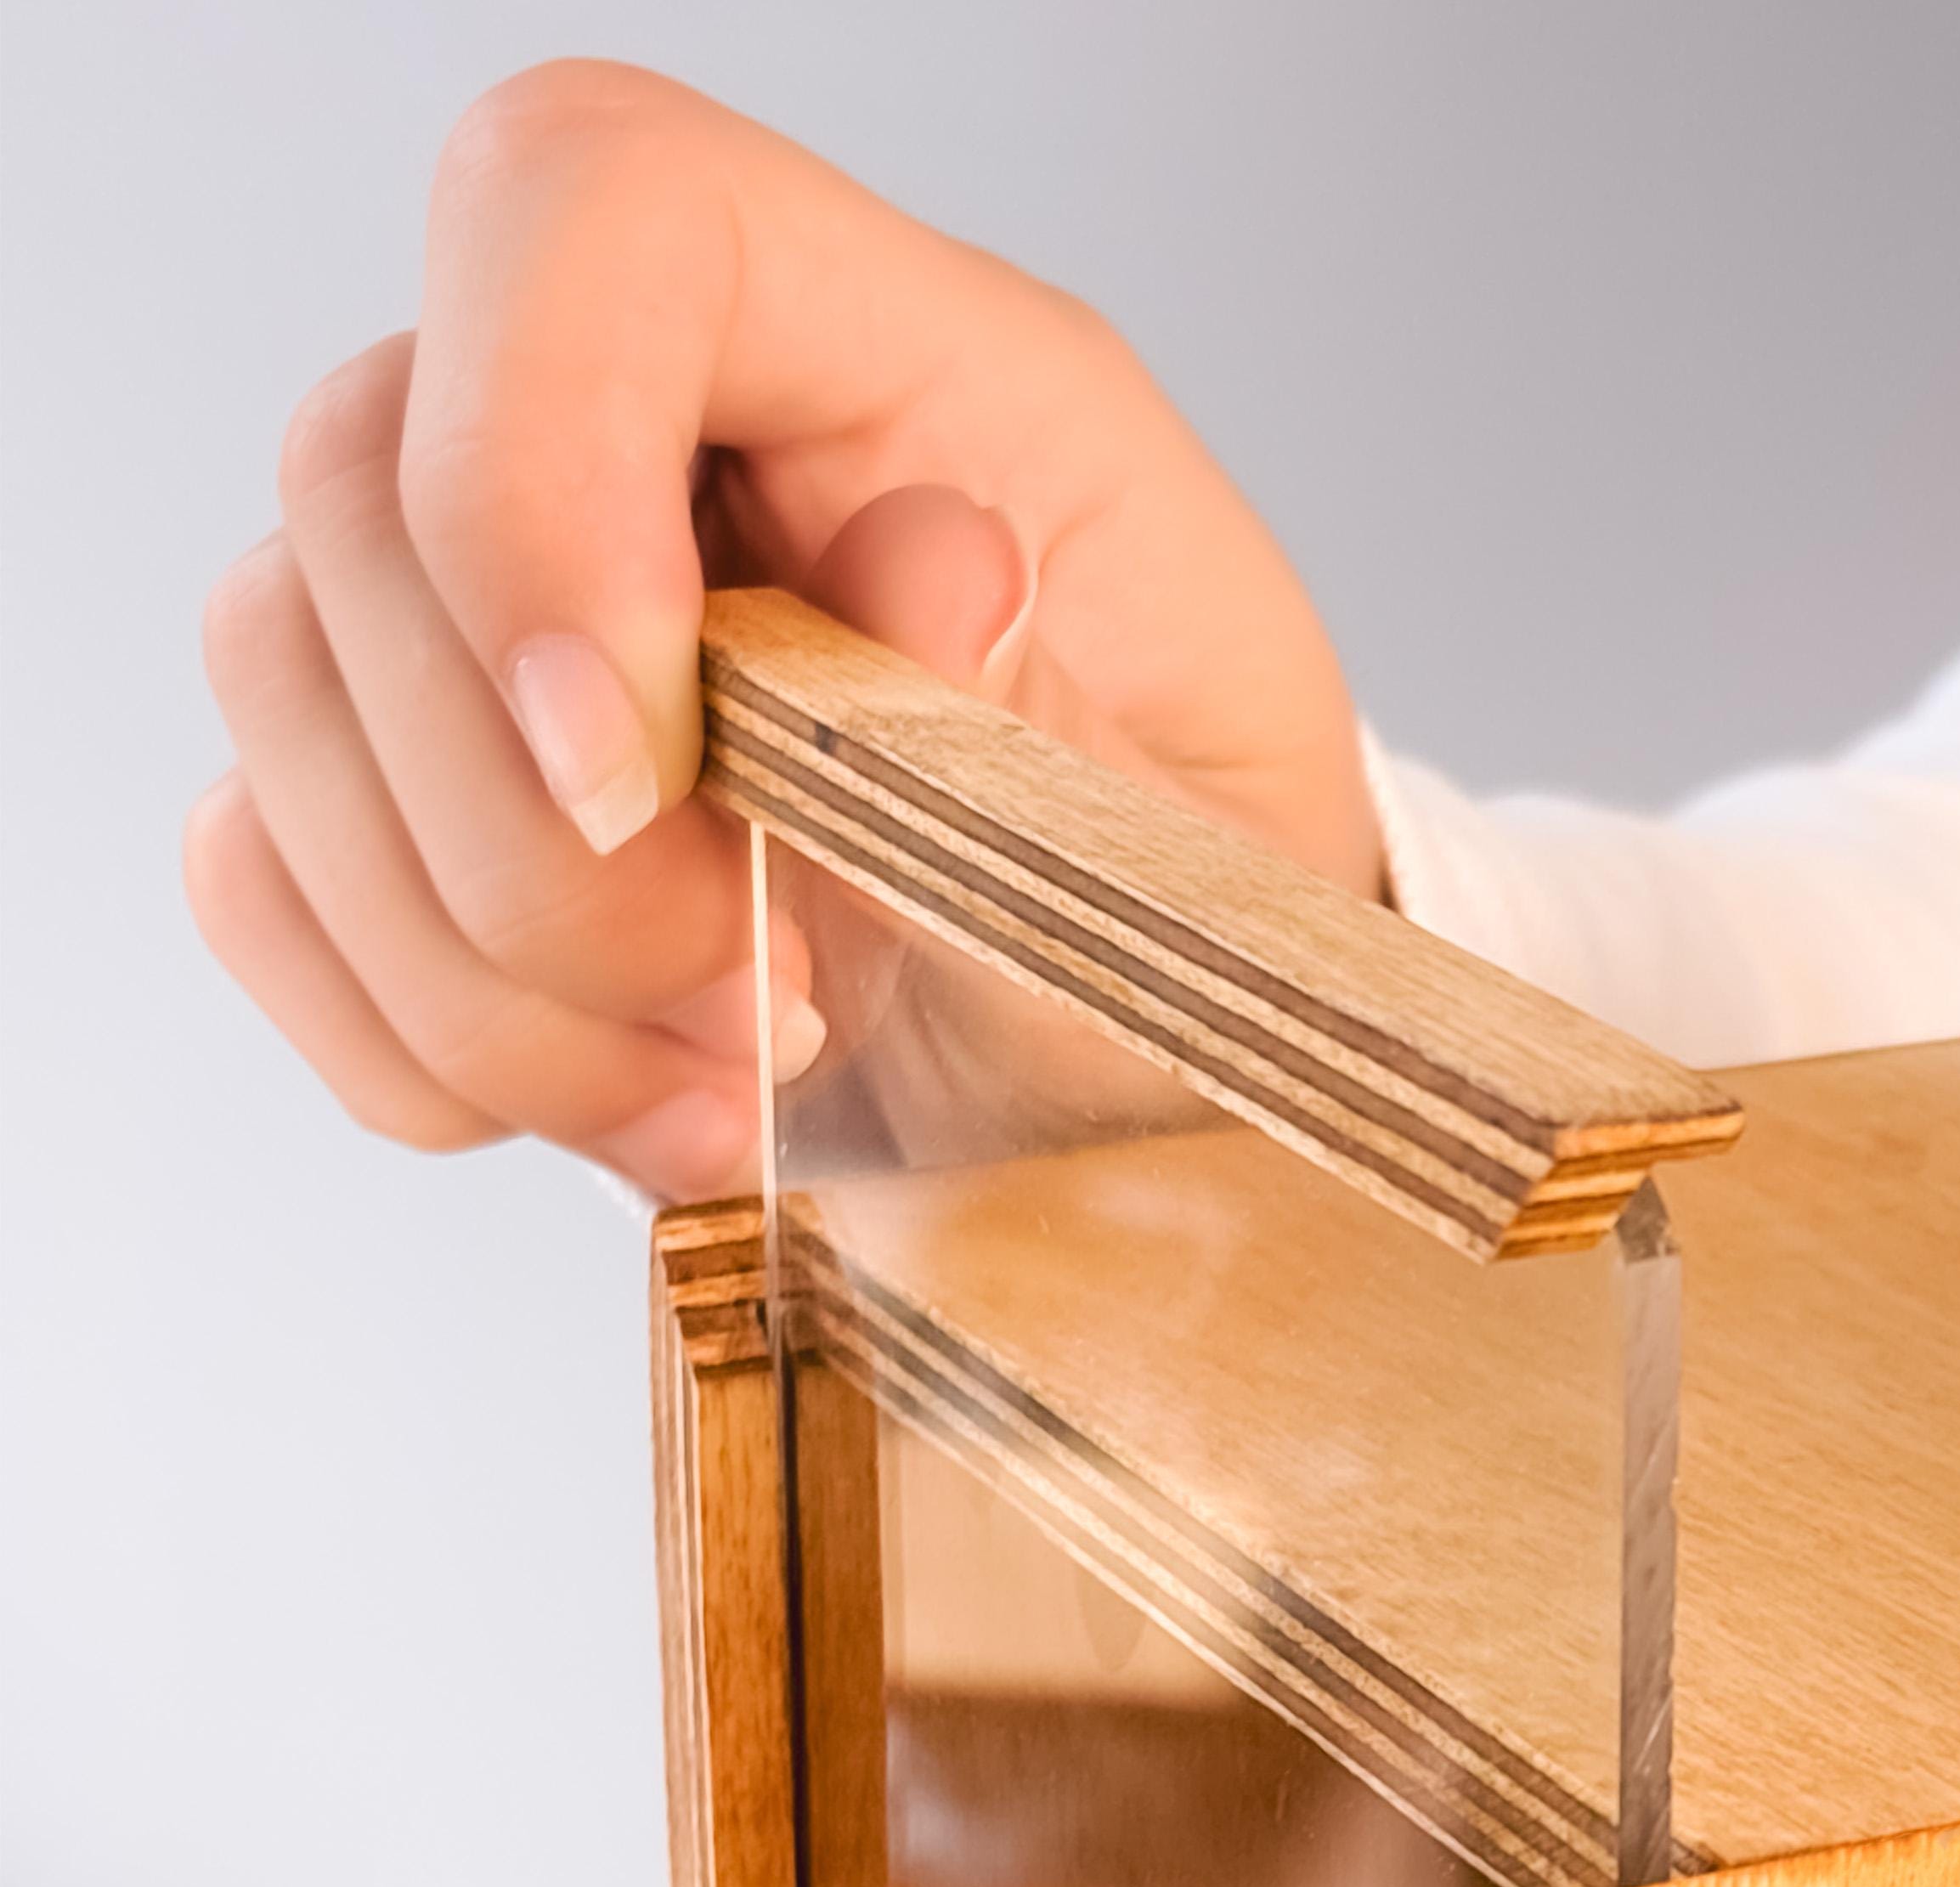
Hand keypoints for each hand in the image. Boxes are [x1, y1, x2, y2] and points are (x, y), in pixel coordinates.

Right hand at [187, 59, 1382, 1199]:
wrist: (1129, 1035)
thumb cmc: (1181, 892)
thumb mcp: (1196, 807)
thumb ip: (1026, 697)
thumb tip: (913, 566)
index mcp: (887, 347)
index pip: (588, 213)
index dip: (536, 476)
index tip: (633, 776)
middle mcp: (645, 428)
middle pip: (368, 495)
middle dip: (548, 851)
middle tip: (769, 1020)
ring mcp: (490, 601)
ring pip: (286, 701)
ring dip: (498, 981)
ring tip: (732, 1095)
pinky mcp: (408, 785)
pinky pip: (261, 873)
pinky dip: (424, 1039)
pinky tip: (623, 1098)